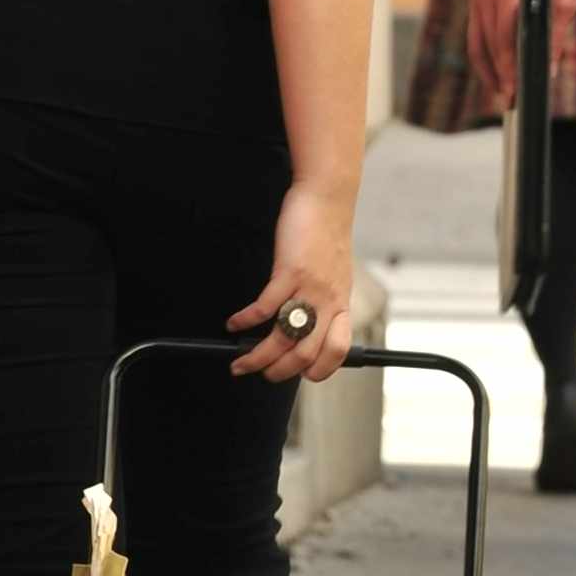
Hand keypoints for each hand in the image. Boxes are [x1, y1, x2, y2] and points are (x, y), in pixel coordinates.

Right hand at [229, 178, 356, 382]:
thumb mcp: (335, 274)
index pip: (338, 351)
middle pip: (306, 353)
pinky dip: (246, 321)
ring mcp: (311, 288)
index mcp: (341, 304)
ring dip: (257, 356)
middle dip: (279, 372)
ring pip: (283, 337)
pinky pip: (265, 307)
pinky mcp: (291, 271)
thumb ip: (325, 299)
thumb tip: (309, 321)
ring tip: (240, 361)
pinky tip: (234, 324)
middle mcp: (329, 301)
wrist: (326, 199)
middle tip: (259, 373)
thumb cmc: (326, 235)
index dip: (319, 370)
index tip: (301, 376)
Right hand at [468, 0, 575, 97]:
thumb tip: (549, 69)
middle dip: (498, 74)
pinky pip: (475, 36)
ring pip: (476, 43)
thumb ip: (557, 31)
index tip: (514, 88)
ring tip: (502, 93)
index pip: (503, 35)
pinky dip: (483, 58)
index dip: (507, 65)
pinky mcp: (475, 1)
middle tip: (510, 99)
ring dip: (487, 71)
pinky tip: (494, 76)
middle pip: (487, 42)